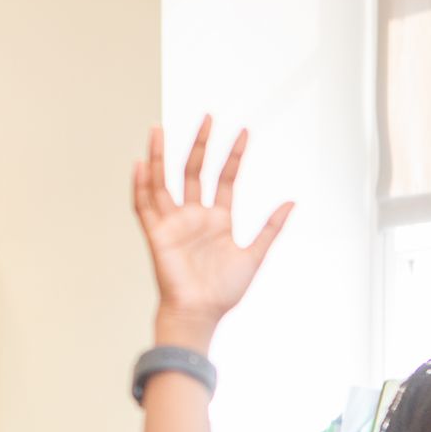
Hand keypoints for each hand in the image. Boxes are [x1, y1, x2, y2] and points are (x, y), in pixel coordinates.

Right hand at [131, 117, 292, 352]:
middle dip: (200, 144)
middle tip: (208, 118)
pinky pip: (144, 206)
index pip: (224, 179)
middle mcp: (193, 217)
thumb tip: (291, 202)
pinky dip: (140, 185)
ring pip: (162, 182)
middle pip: (192, 172)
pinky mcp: (156, 235)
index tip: (244, 132)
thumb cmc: (224, 292)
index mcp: (216, 220)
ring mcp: (173, 224)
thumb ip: (271, 228)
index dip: (233, 156)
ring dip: (160, 156)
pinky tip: (139, 164)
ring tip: (158, 129)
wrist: (200, 313)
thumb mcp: (255, 255)